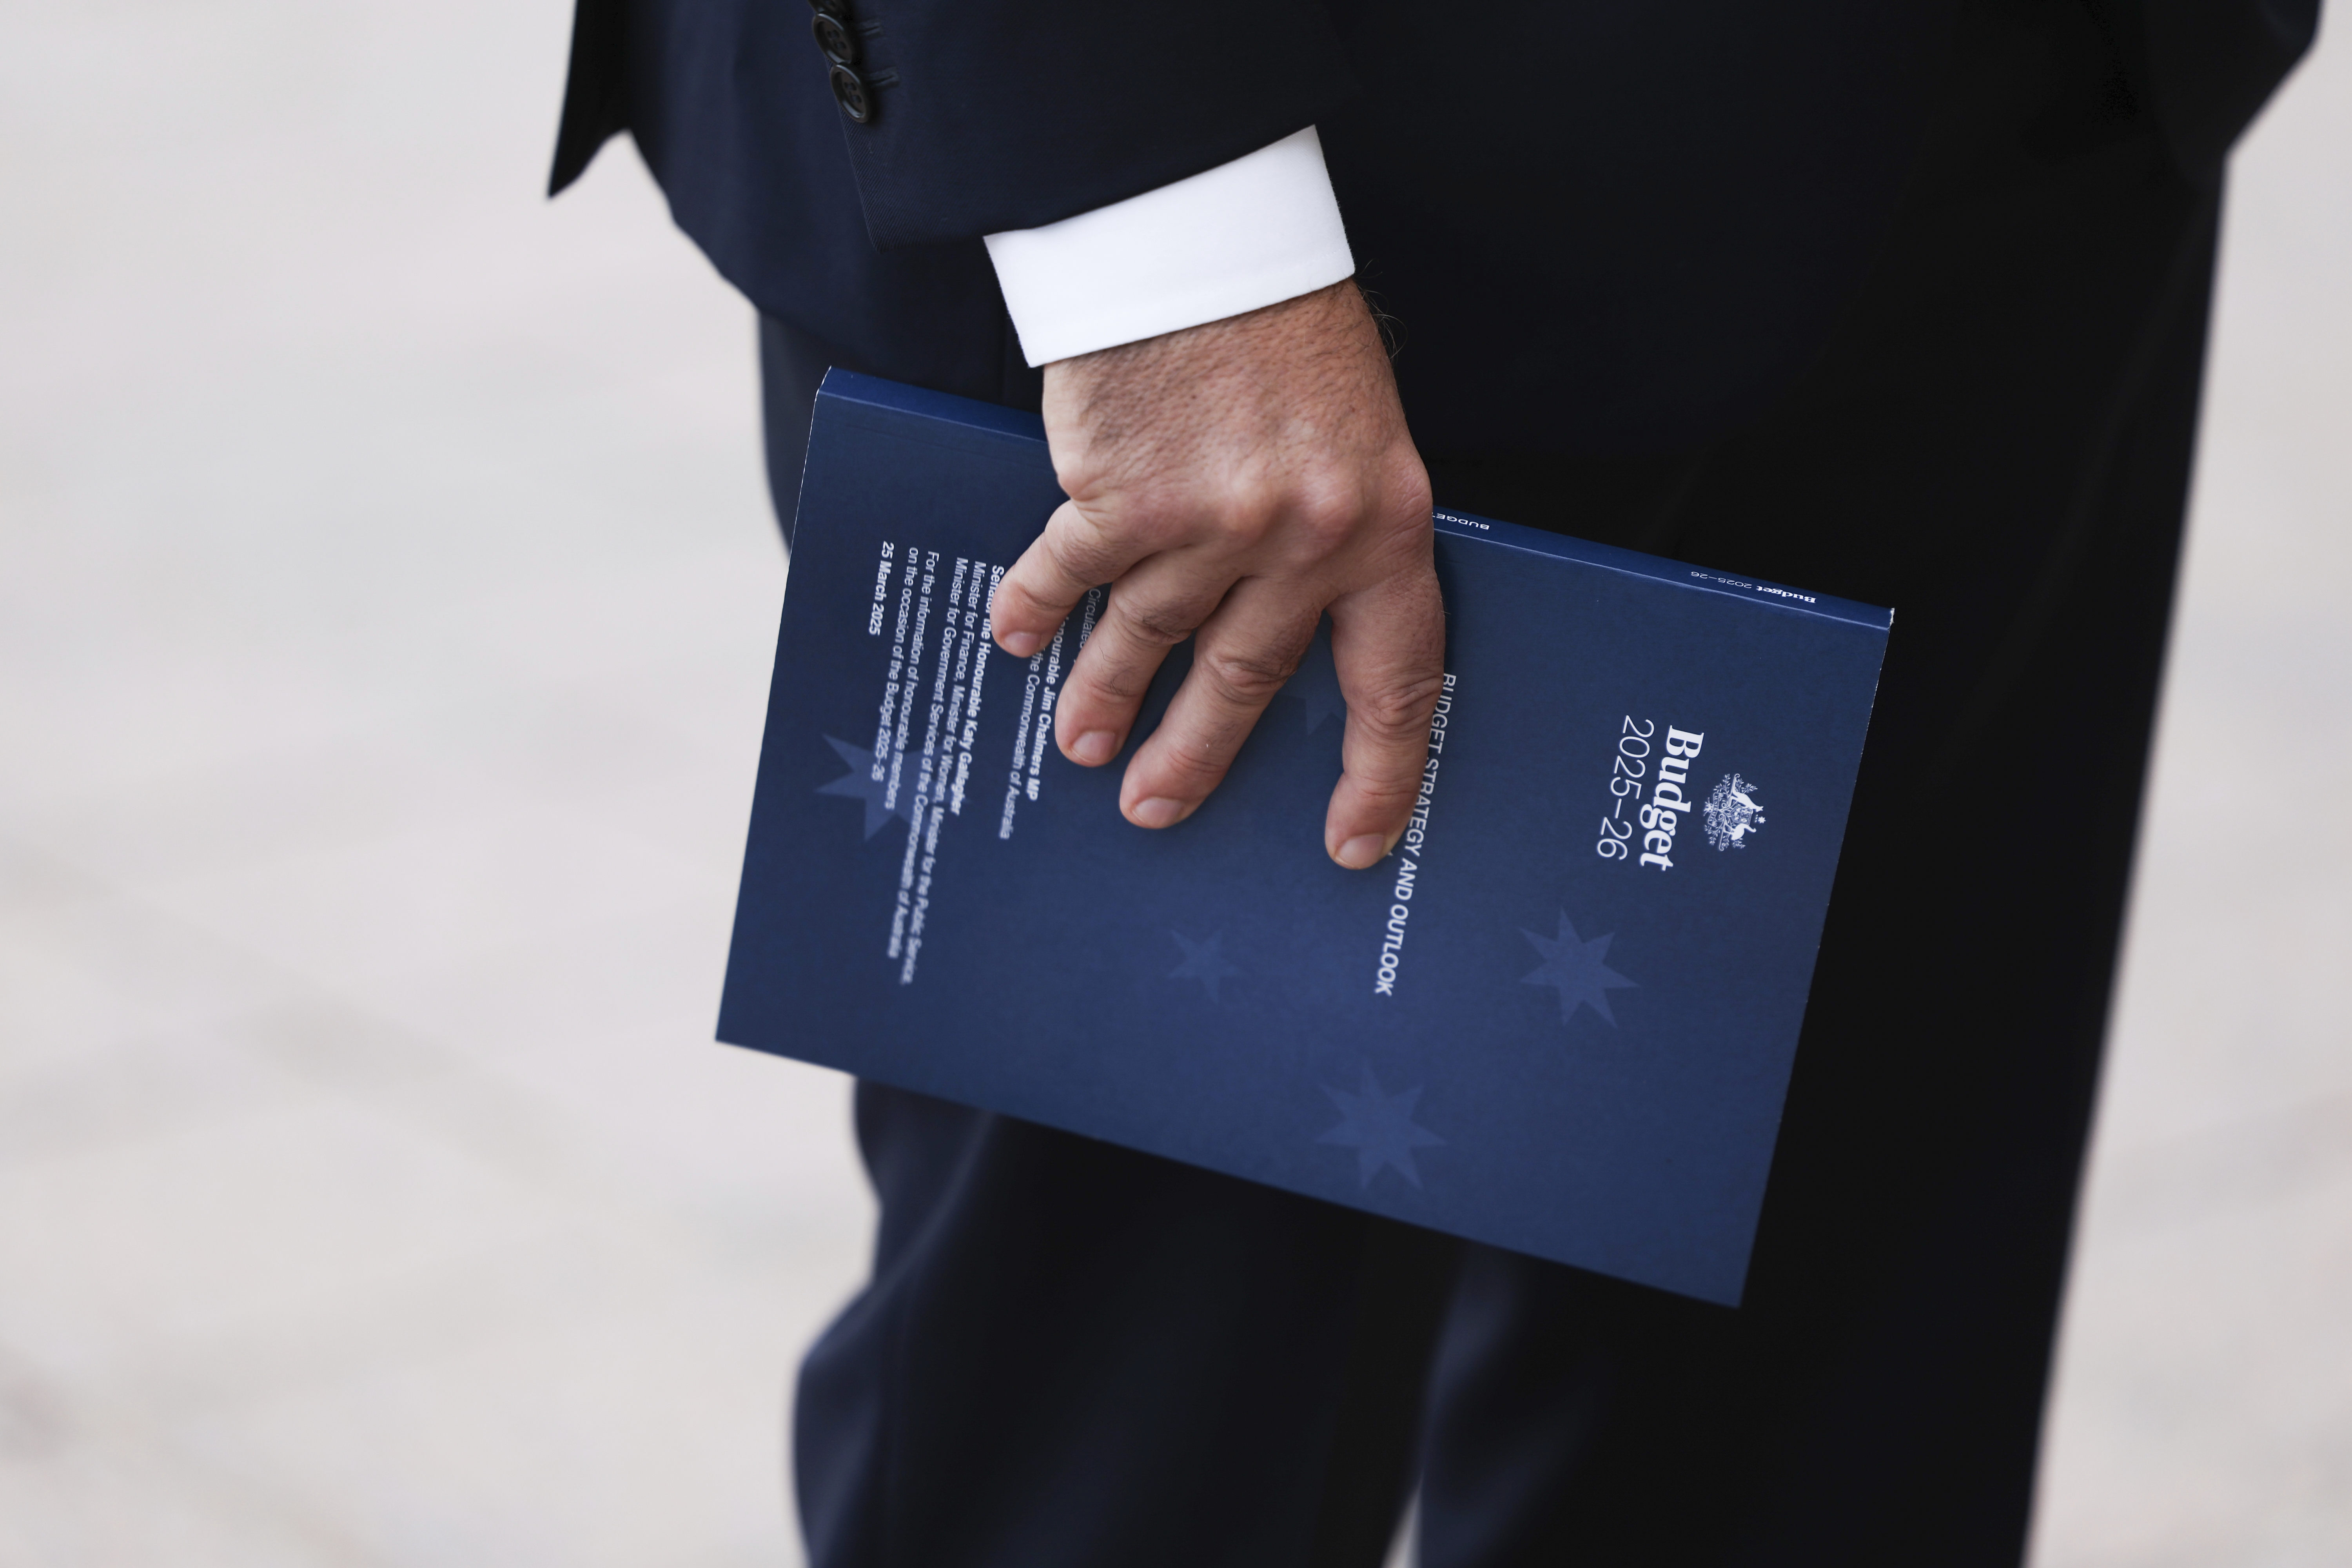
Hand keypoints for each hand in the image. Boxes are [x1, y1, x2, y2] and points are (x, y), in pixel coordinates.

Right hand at [989, 281, 1443, 870]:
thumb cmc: (1290, 334)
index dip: (1379, 772)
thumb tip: (1282, 633)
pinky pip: (1071, 573)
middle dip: (1198, 754)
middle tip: (1159, 808)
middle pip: (1249, 680)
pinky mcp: (1123, 496)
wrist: (1213, 237)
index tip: (1353, 842)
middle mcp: (1303, 540)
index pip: (1394, 682)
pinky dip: (1036, 607)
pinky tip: (1012, 637)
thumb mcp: (1360, 437)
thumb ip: (1337, 534)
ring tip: (1081, 743)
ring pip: (1152, 638)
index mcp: (1384, 530)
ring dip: (1108, 697)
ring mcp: (1211, 523)